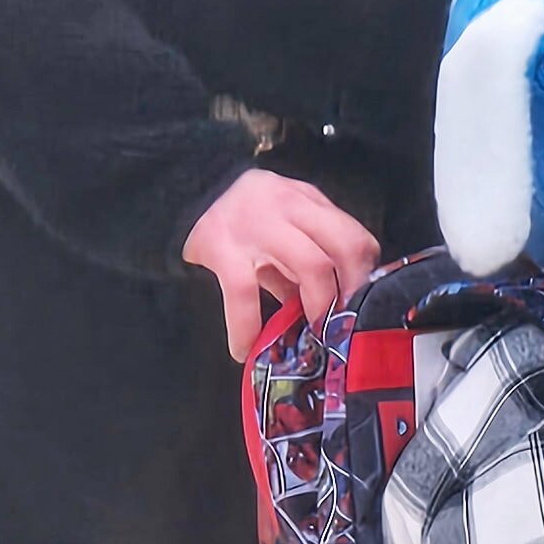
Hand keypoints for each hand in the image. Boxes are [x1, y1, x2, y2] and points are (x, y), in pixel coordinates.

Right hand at [182, 170, 380, 360]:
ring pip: (311, 265)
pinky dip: (247, 328)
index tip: (362, 306)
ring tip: (312, 336)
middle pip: (346, 247)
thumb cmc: (238, 223)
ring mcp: (255, 222)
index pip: (355, 235)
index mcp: (305, 200)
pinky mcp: (221, 246)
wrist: (178, 193)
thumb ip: (308, 258)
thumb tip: (338, 310)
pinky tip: (245, 349)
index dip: (365, 276)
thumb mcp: (280, 230)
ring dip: (319, 308)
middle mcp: (287, 203)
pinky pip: (245, 293)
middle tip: (343, 325)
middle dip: (352, 293)